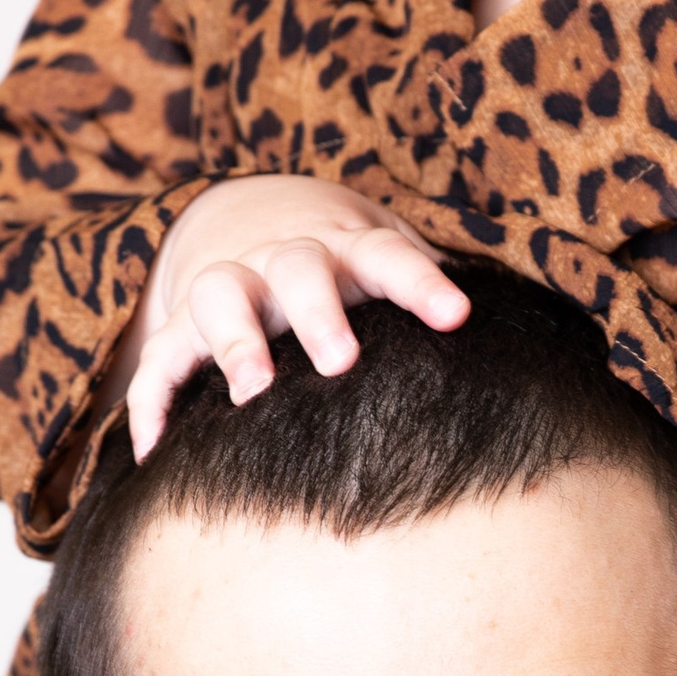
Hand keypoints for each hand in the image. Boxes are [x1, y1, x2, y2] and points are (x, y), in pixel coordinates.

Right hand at [115, 176, 468, 453]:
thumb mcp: (391, 277)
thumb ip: (436, 309)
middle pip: (300, 268)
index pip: (391, 256)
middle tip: (343, 361)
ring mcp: (231, 288)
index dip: (422, 285)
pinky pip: (159, 362)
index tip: (457, 316)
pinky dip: (152, 403)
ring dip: (236, 340)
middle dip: (319, 312)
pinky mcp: (182, 329)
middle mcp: (287, 261)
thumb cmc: (352, 279)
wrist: (259, 223)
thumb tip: (524, 369)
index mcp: (351, 250)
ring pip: (222, 293)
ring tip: (252, 393)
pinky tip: (155, 452)